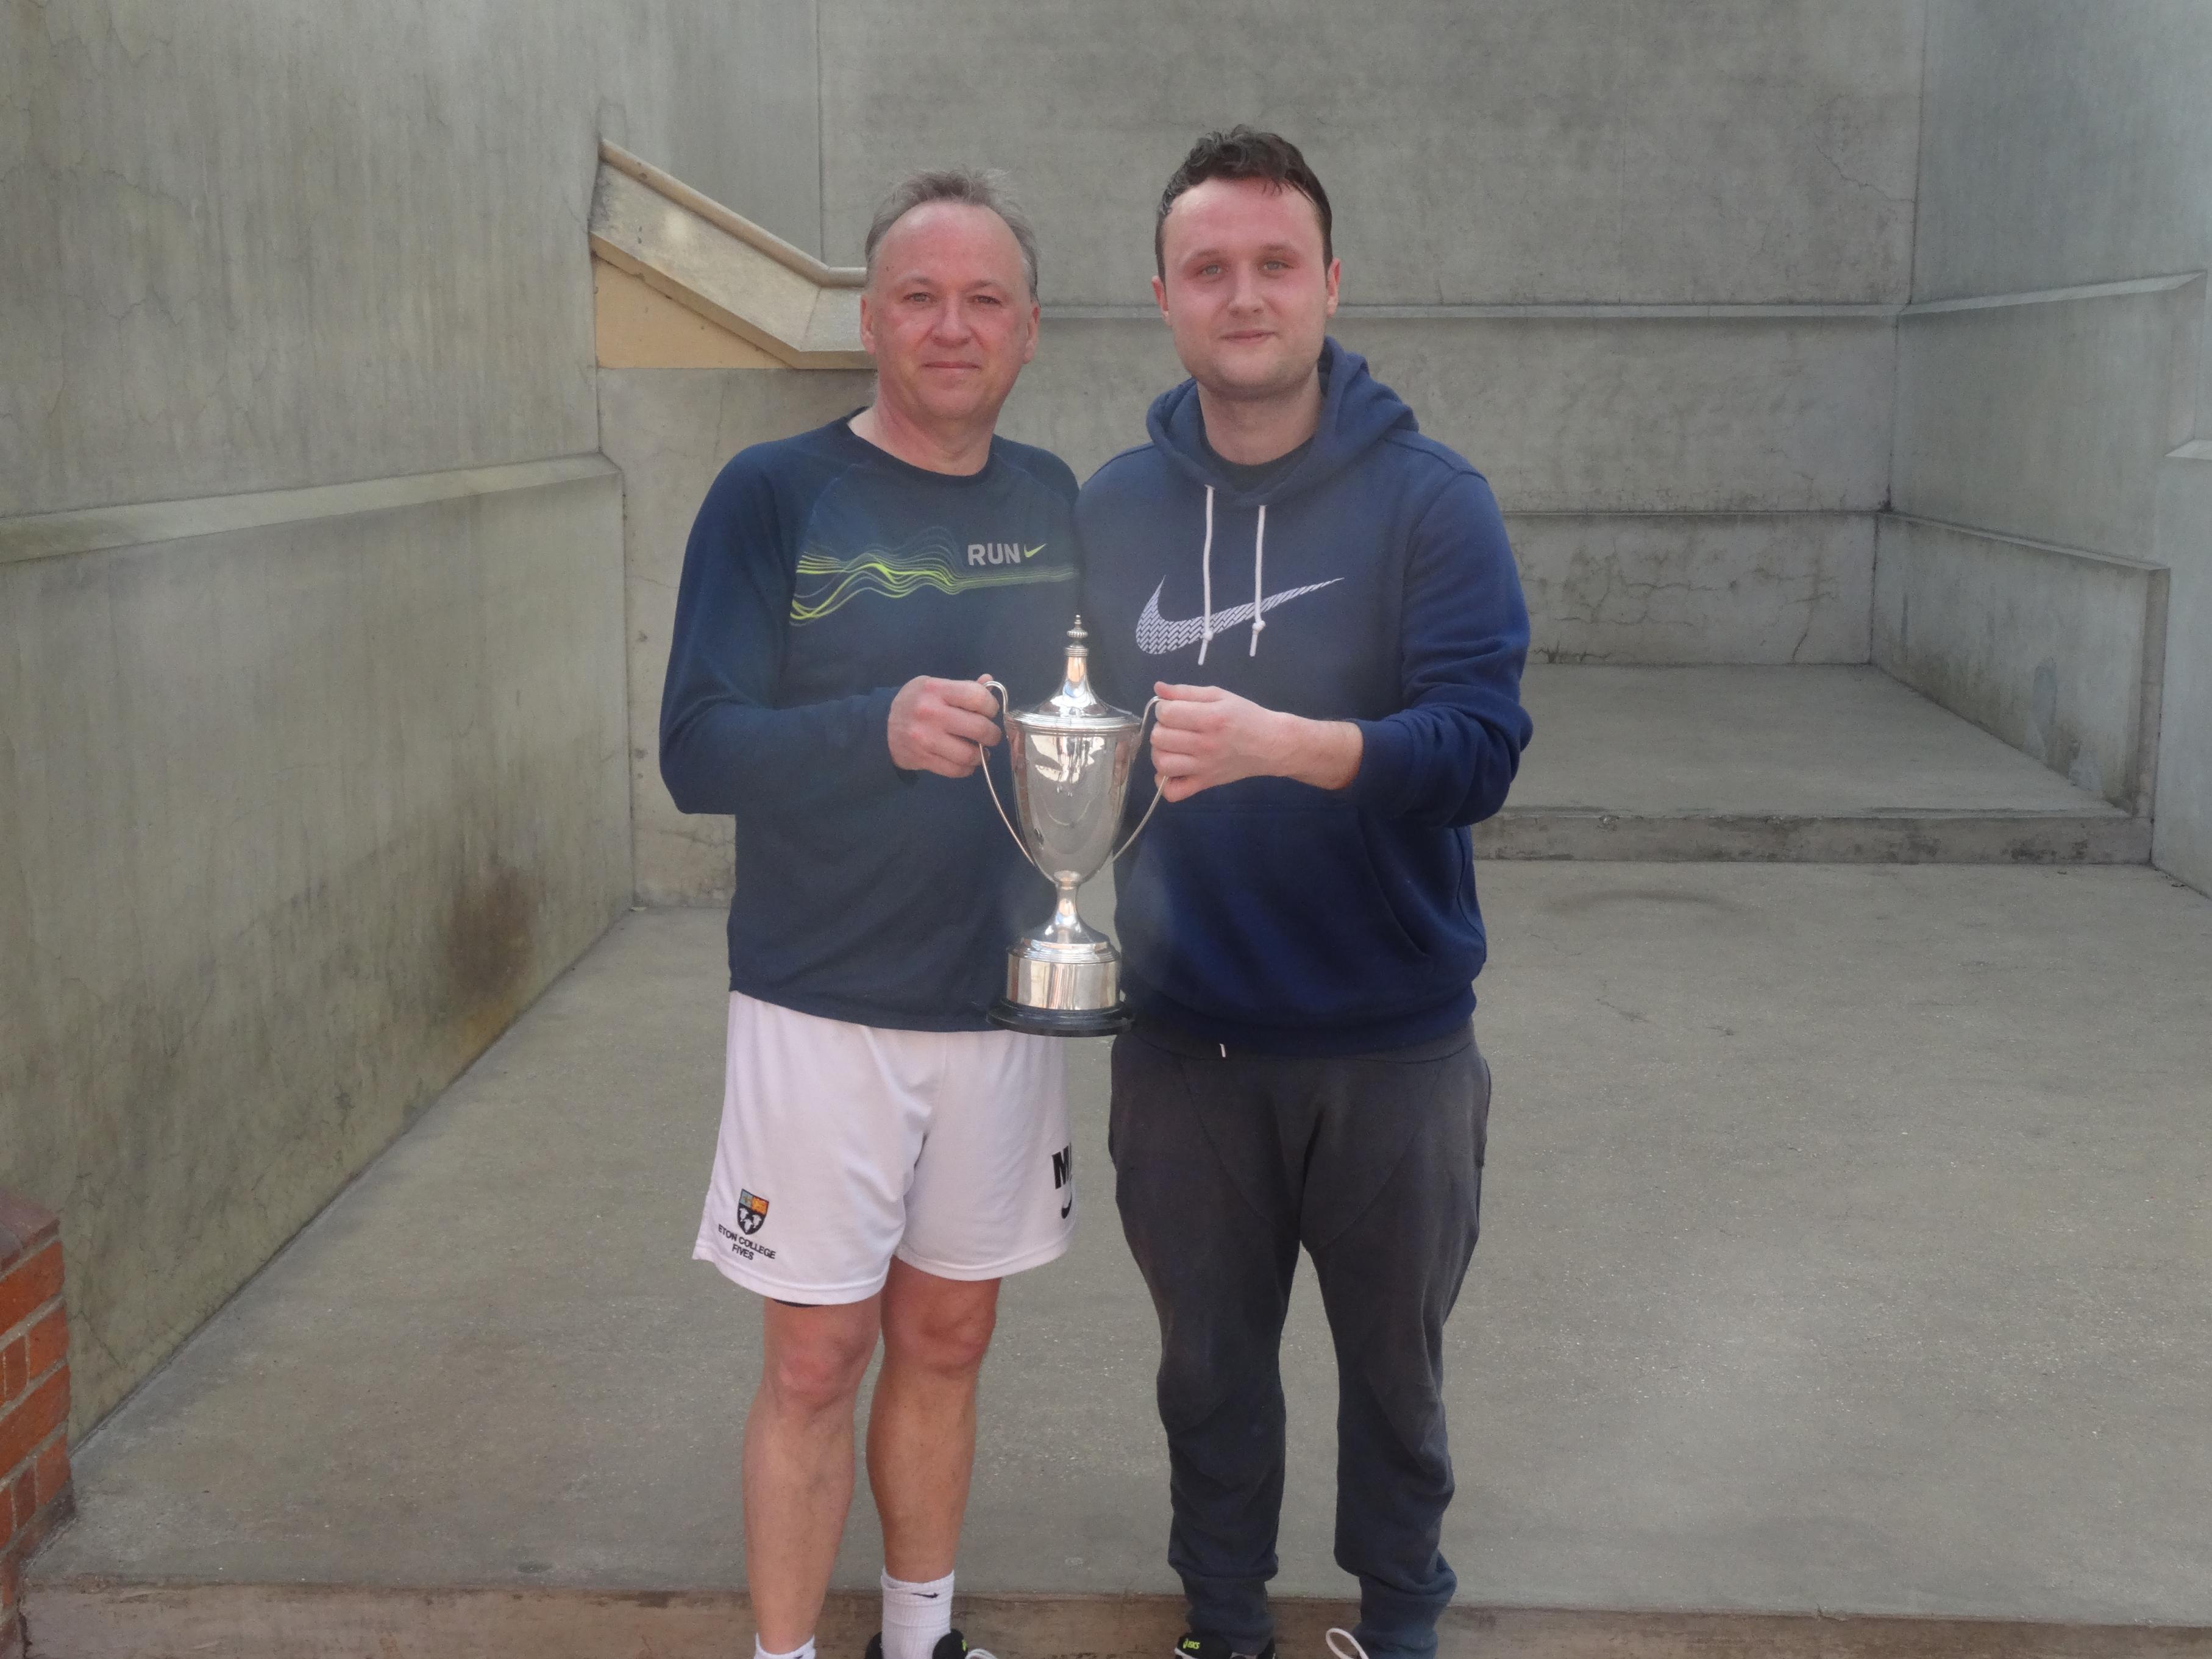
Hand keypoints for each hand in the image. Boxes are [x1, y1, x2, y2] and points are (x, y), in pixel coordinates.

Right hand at [888, 674, 1001, 777]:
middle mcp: (931, 713)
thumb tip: (990, 683)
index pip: (977, 697)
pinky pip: (956, 770)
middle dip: (992, 734)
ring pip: (969, 754)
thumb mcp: (933, 687)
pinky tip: (966, 762)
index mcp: (936, 690)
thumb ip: (962, 687)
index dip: (991, 706)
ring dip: (981, 755)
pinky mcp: (923, 759)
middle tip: (990, 735)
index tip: (989, 712)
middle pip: (979, 728)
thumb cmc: (914, 702)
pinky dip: (967, 768)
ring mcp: (926, 739)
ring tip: (981, 751)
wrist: (879, 727)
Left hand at [1149, 683, 1362, 800]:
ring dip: (1160, 752)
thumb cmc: (1245, 716)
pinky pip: (1173, 792)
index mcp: (1210, 719)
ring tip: (1172, 746)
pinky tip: (1172, 769)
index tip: (1174, 709)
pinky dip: (1164, 783)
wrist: (1270, 744)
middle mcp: (1206, 745)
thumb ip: (1186, 691)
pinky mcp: (1204, 784)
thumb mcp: (1219, 696)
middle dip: (1162, 728)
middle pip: (1159, 738)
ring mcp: (1204, 768)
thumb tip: (1158, 689)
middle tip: (1175, 727)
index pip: (1167, 714)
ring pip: (1162, 764)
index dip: (1163, 709)